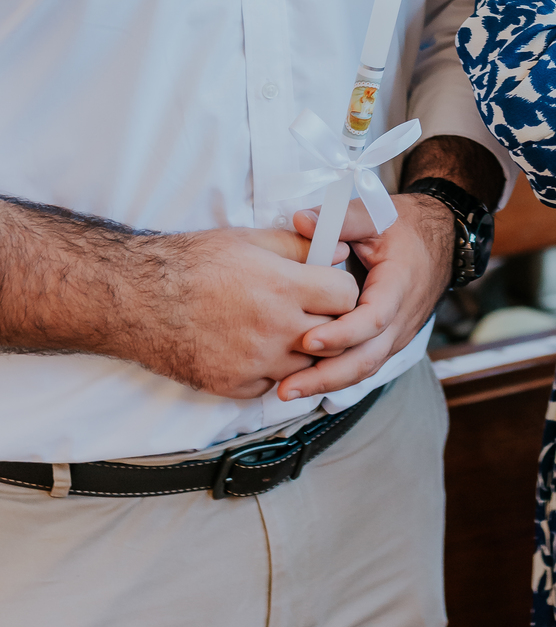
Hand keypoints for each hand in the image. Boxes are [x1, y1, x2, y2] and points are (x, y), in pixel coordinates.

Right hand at [143, 228, 358, 400]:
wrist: (138, 300)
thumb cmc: (191, 263)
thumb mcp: (249, 240)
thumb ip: (300, 246)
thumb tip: (338, 251)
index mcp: (283, 287)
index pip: (346, 297)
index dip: (342, 290)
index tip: (329, 286)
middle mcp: (275, 329)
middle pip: (333, 336)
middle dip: (330, 322)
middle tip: (312, 309)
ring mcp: (255, 363)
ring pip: (305, 366)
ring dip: (301, 350)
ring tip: (281, 328)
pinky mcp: (234, 386)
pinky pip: (271, 385)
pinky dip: (270, 371)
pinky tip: (254, 348)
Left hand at [277, 193, 455, 399]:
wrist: (443, 240)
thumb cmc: (407, 227)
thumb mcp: (377, 215)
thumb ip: (340, 219)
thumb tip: (301, 221)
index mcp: (399, 285)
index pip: (373, 319)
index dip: (342, 333)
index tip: (308, 340)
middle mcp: (402, 317)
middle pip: (367, 358)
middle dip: (326, 376)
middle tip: (286, 387)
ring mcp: (398, 333)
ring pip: (365, 368)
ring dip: (328, 383)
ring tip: (288, 391)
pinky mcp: (390, 340)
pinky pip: (365, 364)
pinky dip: (337, 376)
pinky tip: (307, 381)